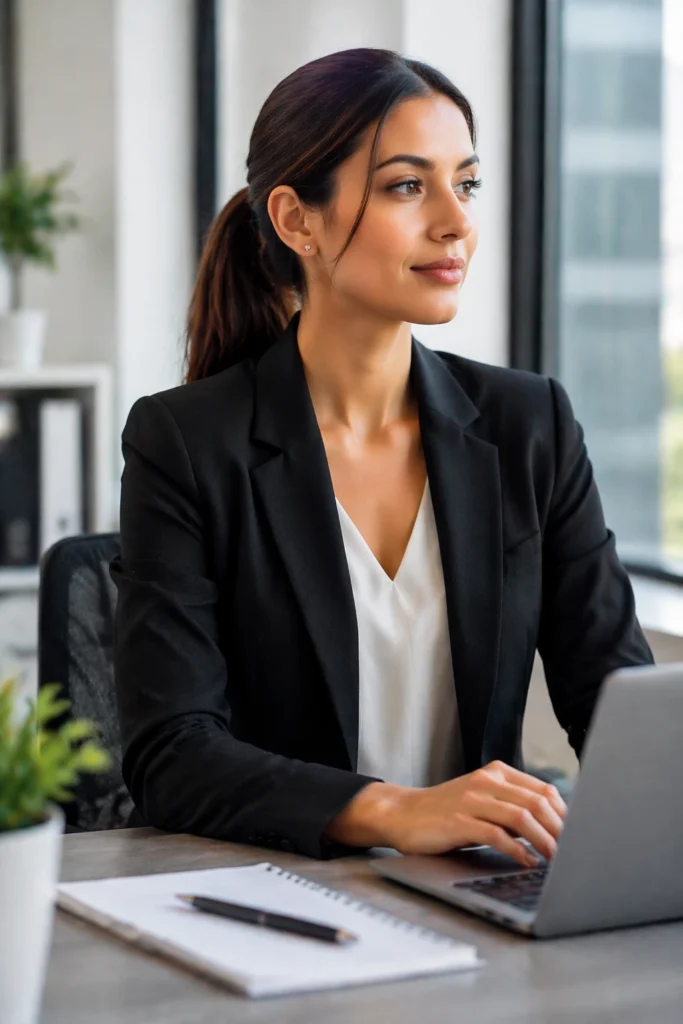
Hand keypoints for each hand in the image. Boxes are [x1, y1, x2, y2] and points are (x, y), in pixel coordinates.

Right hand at [383, 761, 566, 866]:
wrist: (402, 814)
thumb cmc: (446, 812)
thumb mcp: (482, 801)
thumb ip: (512, 807)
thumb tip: (554, 830)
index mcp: (496, 773)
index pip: (544, 790)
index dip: (565, 816)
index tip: (577, 838)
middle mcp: (486, 781)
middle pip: (537, 802)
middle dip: (559, 831)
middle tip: (571, 854)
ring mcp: (472, 799)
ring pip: (521, 816)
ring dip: (543, 841)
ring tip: (554, 860)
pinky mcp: (458, 820)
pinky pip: (496, 834)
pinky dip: (516, 850)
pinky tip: (526, 861)